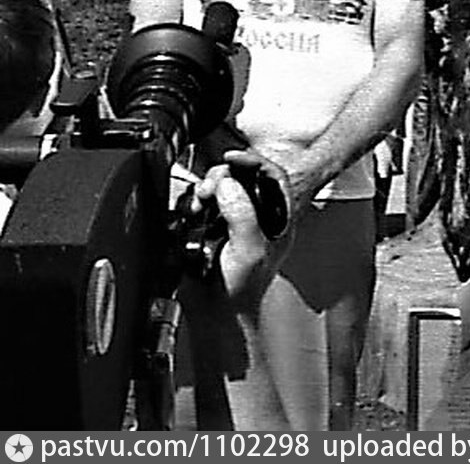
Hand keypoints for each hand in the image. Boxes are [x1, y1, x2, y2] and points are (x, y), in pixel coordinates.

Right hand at [190, 150, 292, 307]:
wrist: (215, 316)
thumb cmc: (240, 292)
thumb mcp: (249, 251)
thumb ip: (242, 216)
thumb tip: (228, 185)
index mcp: (274, 217)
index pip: (271, 174)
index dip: (252, 160)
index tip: (232, 158)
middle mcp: (253, 215)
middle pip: (239, 176)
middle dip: (220, 177)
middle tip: (208, 191)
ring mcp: (229, 222)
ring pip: (216, 189)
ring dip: (202, 192)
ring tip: (198, 206)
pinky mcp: (207, 229)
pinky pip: (197, 205)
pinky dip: (190, 206)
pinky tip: (189, 219)